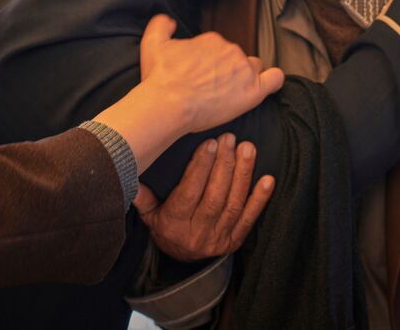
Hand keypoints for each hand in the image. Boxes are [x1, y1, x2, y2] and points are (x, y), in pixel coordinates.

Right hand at [134, 134, 274, 261]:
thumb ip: (143, 195)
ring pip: (233, 204)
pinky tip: (268, 179)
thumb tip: (131, 173)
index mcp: (174, 224)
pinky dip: (260, 199)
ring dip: (243, 174)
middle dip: (224, 165)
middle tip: (230, 139)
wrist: (181, 260)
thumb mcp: (149, 214)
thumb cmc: (165, 226)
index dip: (200, 167)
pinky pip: (249, 219)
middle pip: (214, 196)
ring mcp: (219, 238)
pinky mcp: (234, 241)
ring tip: (248, 149)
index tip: (209, 143)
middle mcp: (197, 233)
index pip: (189, 193)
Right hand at [139, 15, 284, 133]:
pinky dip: (273, 81)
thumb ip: (161, 25)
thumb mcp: (152, 43)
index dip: (212, 63)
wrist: (167, 102)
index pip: (220, 49)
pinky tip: (266, 86)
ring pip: (253, 68)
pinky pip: (274, 80)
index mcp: (212, 40)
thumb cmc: (160, 77)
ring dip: (245, 77)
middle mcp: (231, 50)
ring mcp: (244, 70)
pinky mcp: (253, 91)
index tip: (202, 76)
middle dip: (228, 71)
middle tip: (213, 88)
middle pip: (237, 58)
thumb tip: (168, 20)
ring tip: (231, 93)